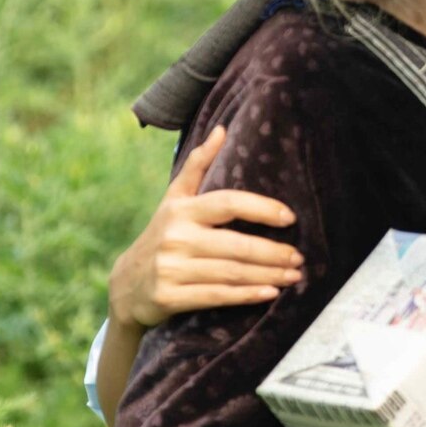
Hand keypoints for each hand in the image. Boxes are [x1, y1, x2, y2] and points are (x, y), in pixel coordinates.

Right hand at [108, 124, 305, 329]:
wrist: (126, 285)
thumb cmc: (162, 236)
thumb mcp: (174, 199)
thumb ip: (198, 165)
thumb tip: (222, 129)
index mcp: (181, 210)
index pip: (227, 203)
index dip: (261, 208)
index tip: (289, 217)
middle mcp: (175, 237)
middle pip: (235, 245)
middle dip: (272, 252)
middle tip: (299, 257)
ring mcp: (171, 268)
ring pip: (230, 272)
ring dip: (267, 275)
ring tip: (293, 275)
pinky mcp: (170, 297)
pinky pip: (216, 296)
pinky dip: (246, 296)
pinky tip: (271, 294)